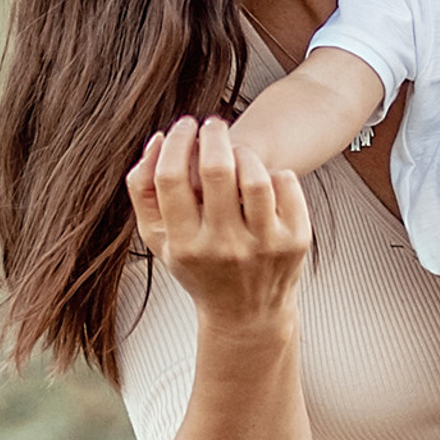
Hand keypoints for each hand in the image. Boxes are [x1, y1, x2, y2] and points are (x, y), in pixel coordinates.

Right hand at [126, 116, 310, 329]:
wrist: (246, 314)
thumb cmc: (199, 267)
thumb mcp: (160, 239)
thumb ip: (144, 191)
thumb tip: (158, 139)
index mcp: (184, 245)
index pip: (171, 177)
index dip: (176, 142)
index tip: (184, 127)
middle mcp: (223, 247)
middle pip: (215, 169)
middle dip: (212, 134)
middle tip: (212, 125)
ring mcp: (263, 245)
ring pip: (254, 175)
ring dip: (243, 152)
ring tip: (236, 152)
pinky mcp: (295, 240)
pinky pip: (286, 183)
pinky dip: (274, 173)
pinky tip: (263, 179)